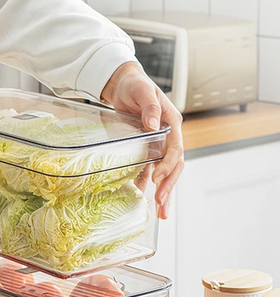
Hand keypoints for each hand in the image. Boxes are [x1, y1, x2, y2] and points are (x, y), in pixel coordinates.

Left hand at [101, 62, 183, 218]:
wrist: (122, 85)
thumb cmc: (134, 85)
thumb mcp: (141, 91)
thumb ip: (149, 107)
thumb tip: (152, 123)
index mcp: (172, 123)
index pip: (175, 150)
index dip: (168, 166)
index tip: (158, 178)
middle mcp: (168, 137)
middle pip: (173, 166)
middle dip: (169, 186)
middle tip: (161, 204)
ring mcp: (157, 145)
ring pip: (163, 173)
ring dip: (162, 192)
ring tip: (160, 211)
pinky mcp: (145, 150)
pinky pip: (147, 171)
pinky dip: (146, 185)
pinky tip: (143, 198)